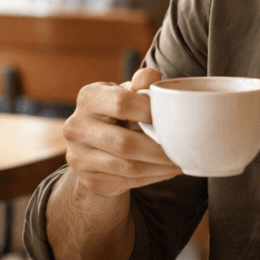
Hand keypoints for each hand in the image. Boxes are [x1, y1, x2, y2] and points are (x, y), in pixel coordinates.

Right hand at [63, 66, 181, 198]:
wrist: (93, 147)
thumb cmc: (117, 114)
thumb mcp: (127, 94)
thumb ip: (140, 85)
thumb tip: (151, 77)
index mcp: (88, 98)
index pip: (121, 103)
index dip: (150, 112)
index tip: (170, 118)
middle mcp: (76, 127)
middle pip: (124, 143)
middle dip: (159, 149)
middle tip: (184, 149)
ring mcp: (78, 157)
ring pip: (128, 167)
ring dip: (160, 167)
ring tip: (180, 162)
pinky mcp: (90, 180)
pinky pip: (128, 182)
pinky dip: (153, 178)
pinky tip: (167, 171)